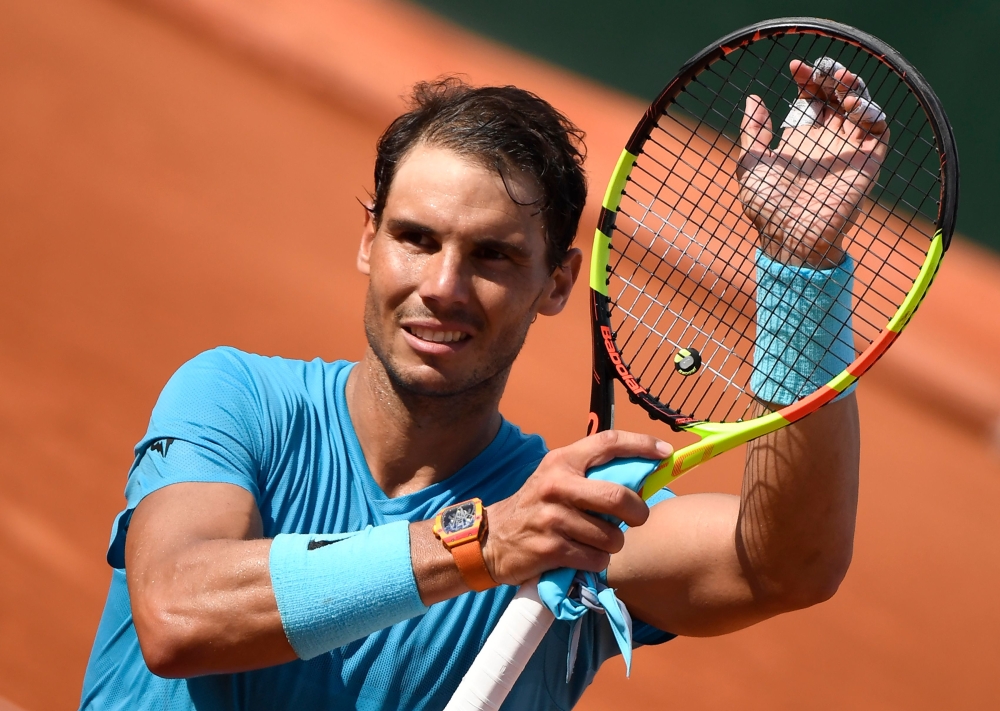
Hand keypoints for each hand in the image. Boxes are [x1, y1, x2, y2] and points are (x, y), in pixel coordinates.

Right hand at [483, 431, 671, 585]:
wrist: (491, 539)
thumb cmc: (535, 507)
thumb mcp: (556, 479)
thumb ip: (590, 474)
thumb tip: (641, 478)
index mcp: (562, 461)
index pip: (608, 443)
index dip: (641, 446)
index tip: (665, 452)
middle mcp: (557, 485)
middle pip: (618, 496)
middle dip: (638, 512)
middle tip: (637, 519)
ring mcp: (553, 518)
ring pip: (611, 536)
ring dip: (612, 544)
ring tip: (594, 542)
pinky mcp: (551, 549)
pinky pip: (596, 559)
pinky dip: (596, 561)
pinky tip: (580, 556)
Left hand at [737, 57, 889, 268]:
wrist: (789, 237)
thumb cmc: (766, 207)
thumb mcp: (751, 164)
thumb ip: (754, 132)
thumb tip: (753, 97)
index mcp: (799, 138)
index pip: (810, 98)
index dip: (806, 79)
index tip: (794, 66)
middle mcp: (826, 140)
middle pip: (836, 96)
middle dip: (831, 76)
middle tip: (821, 69)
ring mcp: (847, 149)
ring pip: (860, 106)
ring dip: (853, 87)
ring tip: (839, 82)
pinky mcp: (867, 162)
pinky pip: (877, 129)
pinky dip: (870, 111)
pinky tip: (852, 105)